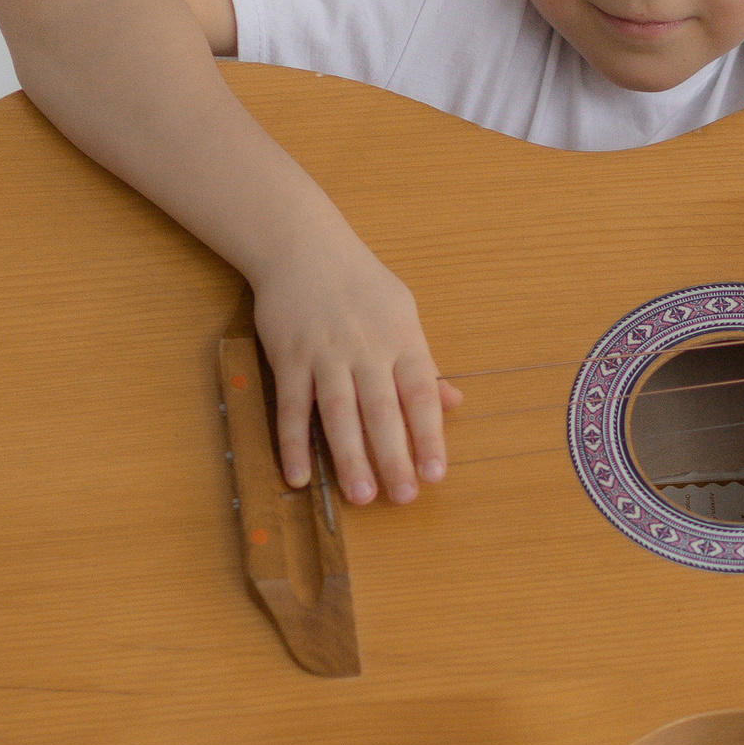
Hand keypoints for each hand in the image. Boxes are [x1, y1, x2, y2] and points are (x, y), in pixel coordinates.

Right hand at [252, 215, 461, 504]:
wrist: (302, 246)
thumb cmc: (360, 285)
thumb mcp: (403, 314)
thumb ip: (424, 363)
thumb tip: (454, 403)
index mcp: (401, 338)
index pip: (420, 394)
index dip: (430, 436)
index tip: (436, 475)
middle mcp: (366, 348)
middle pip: (381, 410)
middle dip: (393, 457)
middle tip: (402, 498)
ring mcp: (324, 353)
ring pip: (338, 412)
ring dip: (349, 456)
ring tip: (360, 495)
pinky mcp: (288, 357)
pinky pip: (291, 406)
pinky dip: (293, 442)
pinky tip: (298, 475)